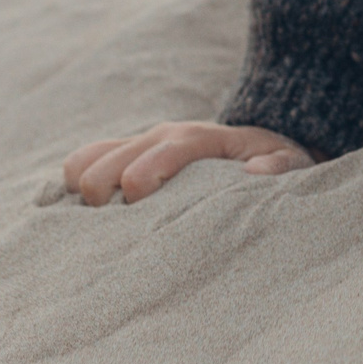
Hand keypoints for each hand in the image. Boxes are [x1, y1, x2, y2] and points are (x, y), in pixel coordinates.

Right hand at [61, 121, 315, 206]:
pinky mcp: (124, 155)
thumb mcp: (290, 163)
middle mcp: (159, 135)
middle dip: (102, 199)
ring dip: (84, 194)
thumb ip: (280, 166)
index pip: (153, 157)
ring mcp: (137, 144)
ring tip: (106, 223)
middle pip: (103, 165)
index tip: (141, 213)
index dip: (139, 185)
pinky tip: (88, 216)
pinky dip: (72, 189)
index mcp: (194, 138)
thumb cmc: (272, 161)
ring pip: (83, 161)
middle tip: (125, 227)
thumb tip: (255, 172)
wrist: (256, 143)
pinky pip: (80, 163)